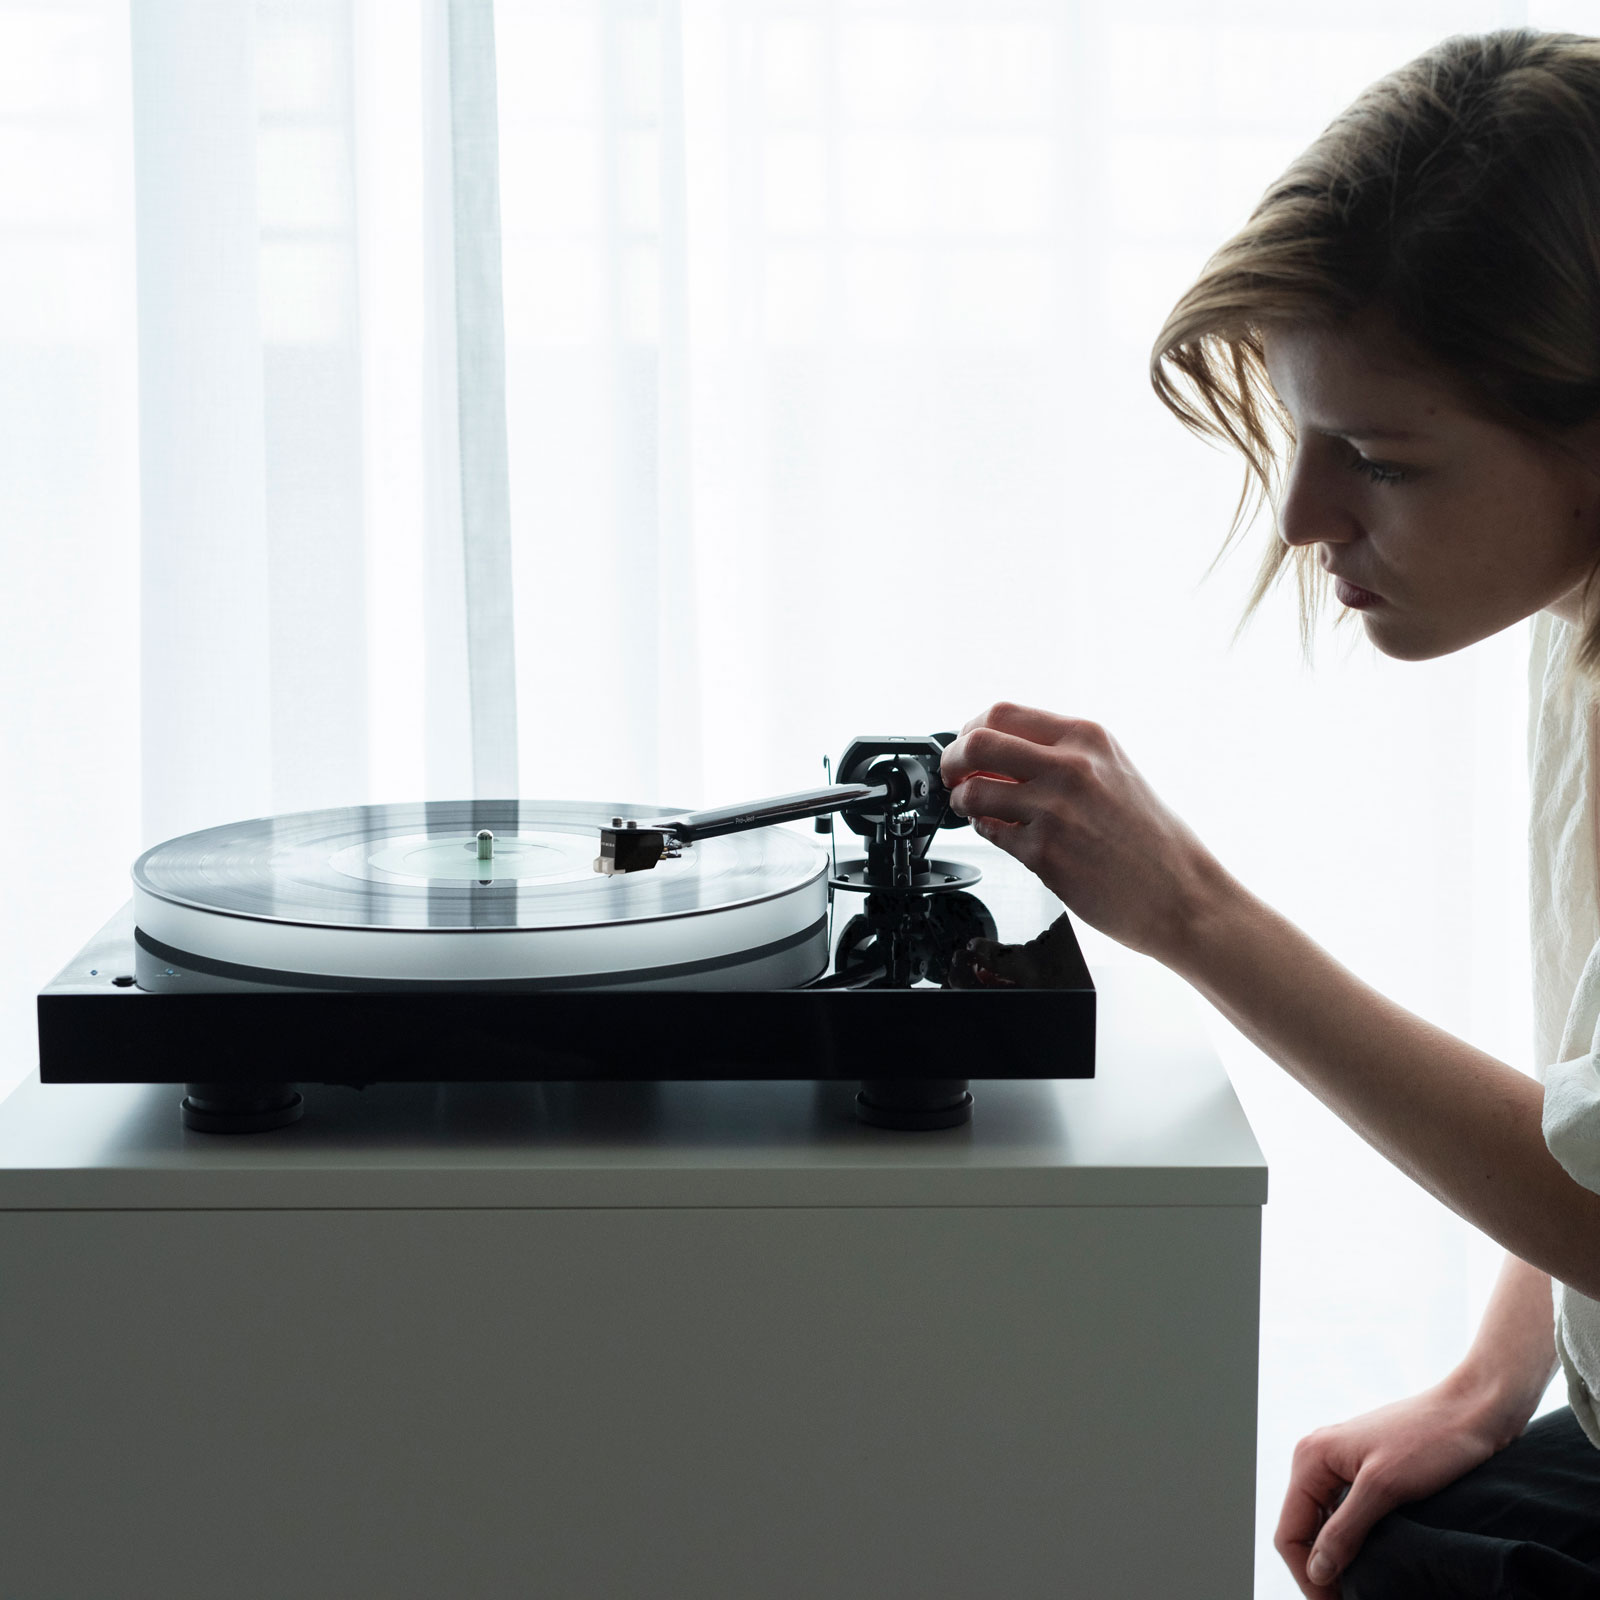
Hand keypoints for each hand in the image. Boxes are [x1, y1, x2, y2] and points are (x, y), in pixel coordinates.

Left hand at [939, 702, 1224, 963]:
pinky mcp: (1045, 853)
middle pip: (976, 743)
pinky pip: (991, 833)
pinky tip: (1006, 834)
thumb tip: (998, 750)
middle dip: (952, 761)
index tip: (966, 747)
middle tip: (953, 777)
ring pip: (973, 791)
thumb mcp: (1113, 771)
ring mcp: (1055, 810)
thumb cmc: (1150, 839)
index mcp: (1087, 738)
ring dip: (965, 802)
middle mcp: (1071, 767)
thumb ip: (1059, 754)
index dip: (970, 731)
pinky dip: (989, 832)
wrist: (1182, 894)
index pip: (1001, 713)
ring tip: (978, 810)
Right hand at [1275, 1376, 1525, 1595]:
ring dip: (1339, 1559)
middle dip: (1321, 1571)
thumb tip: (1316, 1571)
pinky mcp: (1369, 1472)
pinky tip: (1379, 1561)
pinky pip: (1347, 1515)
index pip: (1290, 1533)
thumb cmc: (1432, 1440)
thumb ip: (1344, 1530)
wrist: (1475, 1410)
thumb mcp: (1385, 1488)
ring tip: (1368, 1590)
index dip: (1308, 1576)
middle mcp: (1319, 1459)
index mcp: (1312, 1458)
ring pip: (1325, 1525)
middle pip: (1303, 1530)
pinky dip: (1356, 1543)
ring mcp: (1343, 1465)